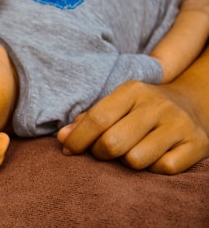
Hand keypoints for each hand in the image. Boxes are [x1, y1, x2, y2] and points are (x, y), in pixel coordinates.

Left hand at [57, 80, 208, 174]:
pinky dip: (153, 168)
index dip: (78, 139)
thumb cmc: (141, 109)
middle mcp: (157, 104)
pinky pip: (163, 169)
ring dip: (127, 162)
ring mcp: (179, 124)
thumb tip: (62, 138)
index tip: (68, 150)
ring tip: (130, 151)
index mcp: (132, 90)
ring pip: (135, 160)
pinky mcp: (197, 143)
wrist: (193, 103)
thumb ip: (87, 120)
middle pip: (113, 142)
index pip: (97, 119)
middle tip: (101, 152)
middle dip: (99, 153)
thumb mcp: (116, 105)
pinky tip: (154, 156)